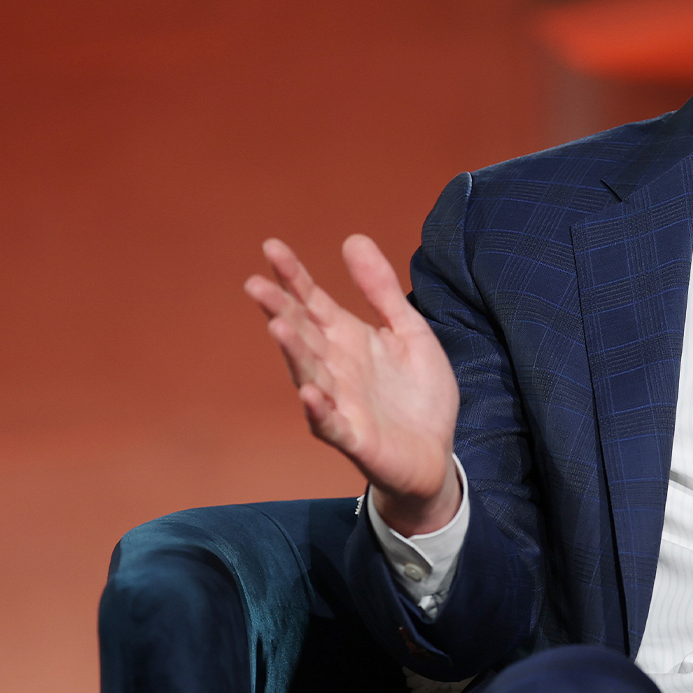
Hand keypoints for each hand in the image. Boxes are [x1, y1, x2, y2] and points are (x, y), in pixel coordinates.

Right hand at [245, 235, 461, 534]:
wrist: (436, 454)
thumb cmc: (418, 393)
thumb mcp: (409, 330)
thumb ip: (381, 289)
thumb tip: (353, 238)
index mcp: (348, 338)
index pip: (312, 302)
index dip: (293, 276)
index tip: (271, 247)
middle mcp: (335, 367)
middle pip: (301, 333)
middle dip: (279, 309)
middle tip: (255, 285)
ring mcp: (340, 402)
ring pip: (308, 373)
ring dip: (292, 351)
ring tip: (278, 326)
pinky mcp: (353, 437)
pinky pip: (330, 423)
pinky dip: (317, 409)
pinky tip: (309, 392)